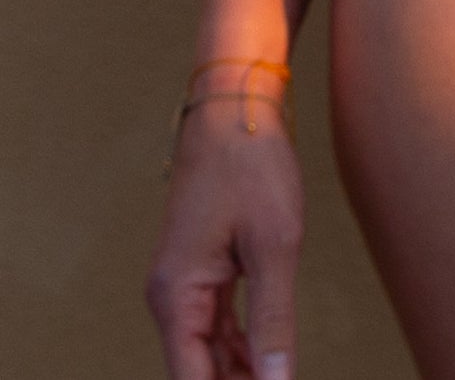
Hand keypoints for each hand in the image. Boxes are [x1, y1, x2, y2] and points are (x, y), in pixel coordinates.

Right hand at [146, 96, 303, 379]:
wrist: (236, 107)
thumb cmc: (253, 167)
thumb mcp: (274, 245)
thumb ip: (273, 319)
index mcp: (177, 296)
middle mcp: (171, 296)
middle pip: (198, 370)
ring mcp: (184, 281)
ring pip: (208, 349)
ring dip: (240, 371)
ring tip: (279, 378)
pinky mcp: (202, 267)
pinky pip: (216, 322)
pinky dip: (241, 343)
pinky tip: (267, 358)